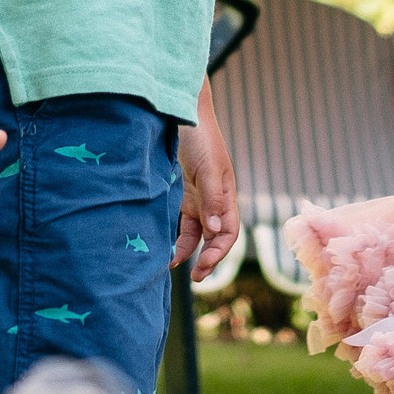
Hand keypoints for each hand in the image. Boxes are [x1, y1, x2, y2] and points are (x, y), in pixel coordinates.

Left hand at [172, 114, 239, 281]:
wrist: (183, 115)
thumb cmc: (200, 138)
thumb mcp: (207, 167)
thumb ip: (211, 198)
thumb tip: (215, 229)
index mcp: (226, 195)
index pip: (228, 233)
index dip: (219, 252)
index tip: (203, 266)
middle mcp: (214, 201)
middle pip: (214, 238)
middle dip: (207, 259)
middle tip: (196, 278)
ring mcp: (197, 198)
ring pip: (197, 234)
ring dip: (190, 252)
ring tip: (174, 266)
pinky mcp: (181, 195)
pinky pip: (182, 223)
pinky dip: (176, 237)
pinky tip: (165, 248)